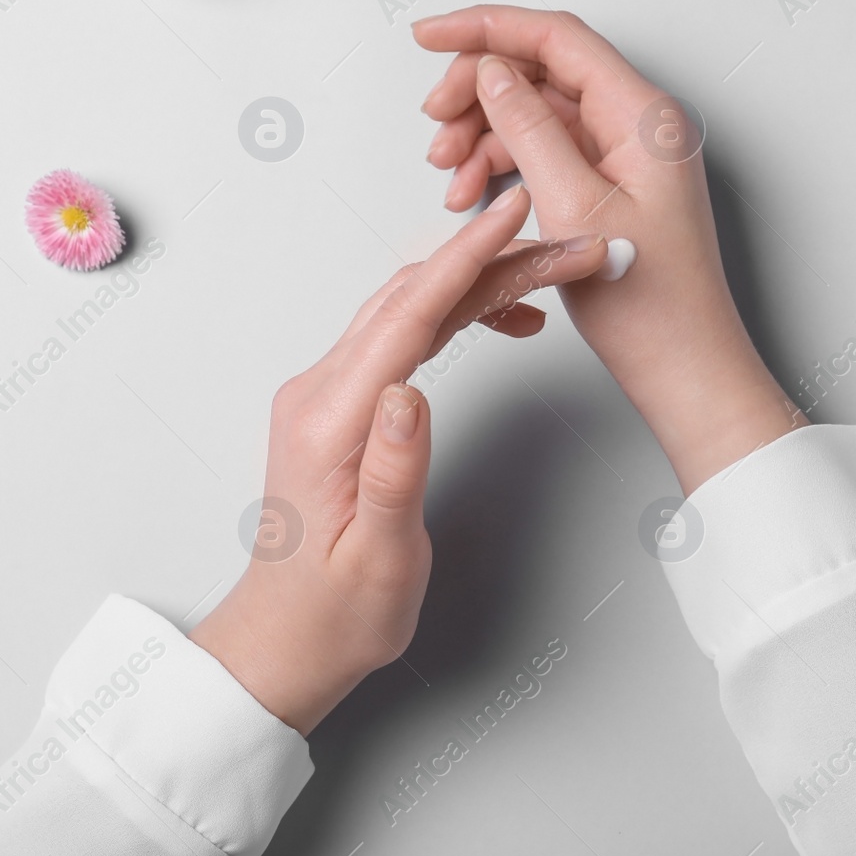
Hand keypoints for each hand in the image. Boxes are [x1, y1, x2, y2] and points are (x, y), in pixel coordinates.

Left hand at [189, 186, 605, 734]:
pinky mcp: (344, 402)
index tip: (511, 217)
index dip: (464, 261)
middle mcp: (321, 394)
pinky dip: (456, 313)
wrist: (287, 637)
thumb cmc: (334, 611)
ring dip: (480, 283)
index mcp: (329, 423)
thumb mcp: (377, 557)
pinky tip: (501, 319)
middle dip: (492, 261)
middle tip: (567, 246)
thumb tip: (411, 394)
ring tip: (551, 273)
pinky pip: (403, 334)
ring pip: (411, 309)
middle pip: (414, 299)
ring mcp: (329, 393)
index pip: (405, 319)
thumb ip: (392, 473)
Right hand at [414, 5, 804, 492]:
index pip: (556, 39)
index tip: (429, 35)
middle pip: (543, 72)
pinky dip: (505, 165)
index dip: (486, 28)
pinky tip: (474, 194)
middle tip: (433, 121)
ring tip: (448, 173)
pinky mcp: (612, 186)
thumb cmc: (652, 306)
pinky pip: (549, 153)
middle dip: (478, 89)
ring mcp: (626, 155)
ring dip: (485, 134)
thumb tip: (490, 71)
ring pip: (539, 114)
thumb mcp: (574, 208)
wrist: (685, 369)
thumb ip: (528, 128)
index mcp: (643, 116)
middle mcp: (639, 125)